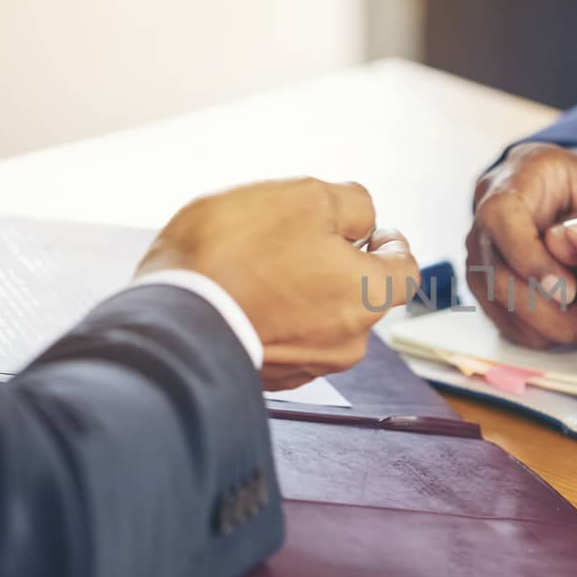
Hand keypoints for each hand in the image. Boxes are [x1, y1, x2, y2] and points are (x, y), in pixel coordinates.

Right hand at [138, 178, 417, 389]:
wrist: (169, 320)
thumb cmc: (238, 253)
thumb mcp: (306, 197)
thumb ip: (353, 204)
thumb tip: (365, 219)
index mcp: (369, 297)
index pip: (406, 270)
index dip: (390, 242)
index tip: (369, 230)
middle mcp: (349, 342)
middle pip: (360, 294)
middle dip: (338, 263)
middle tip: (297, 236)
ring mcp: (308, 366)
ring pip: (321, 316)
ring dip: (302, 289)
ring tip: (258, 264)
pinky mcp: (269, 378)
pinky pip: (285, 337)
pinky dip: (274, 315)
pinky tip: (242, 294)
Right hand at [466, 142, 576, 347]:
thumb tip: (563, 248)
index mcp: (523, 170)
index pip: (502, 214)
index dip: (528, 257)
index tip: (566, 292)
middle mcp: (490, 203)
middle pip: (492, 264)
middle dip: (540, 304)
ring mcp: (484, 243)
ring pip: (493, 295)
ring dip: (541, 323)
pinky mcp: (487, 277)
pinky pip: (500, 314)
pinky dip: (536, 331)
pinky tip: (574, 334)